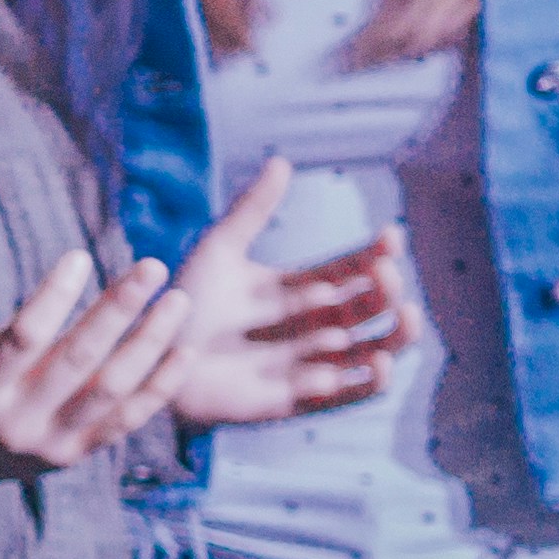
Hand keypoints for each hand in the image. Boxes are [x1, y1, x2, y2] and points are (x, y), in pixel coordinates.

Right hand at [0, 192, 258, 558]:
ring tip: (177, 301)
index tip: (79, 257)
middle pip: (78, 360)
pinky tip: (185, 351)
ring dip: (150, 345)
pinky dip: (159, 388)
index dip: (53, 297)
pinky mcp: (72, 457)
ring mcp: (48, 444)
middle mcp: (15, 422)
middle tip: (152, 266)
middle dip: (118, 311)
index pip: (22, 338)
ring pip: (112, 391)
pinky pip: (125, 421)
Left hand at [157, 156, 410, 430]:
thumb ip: (252, 210)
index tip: (390, 236)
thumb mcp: (218, 251)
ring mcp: (311, 361)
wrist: (152, 356)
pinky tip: (378, 360)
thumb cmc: (182, 302)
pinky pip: (351, 393)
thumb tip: (282, 160)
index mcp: (299, 289)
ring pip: (374, 349)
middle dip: (386, 290)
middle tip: (386, 272)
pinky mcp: (302, 398)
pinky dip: (373, 380)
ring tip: (406, 314)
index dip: (376, 254)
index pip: (353, 270)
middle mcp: (313, 325)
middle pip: (370, 307)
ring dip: (397, 334)